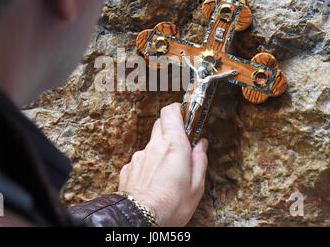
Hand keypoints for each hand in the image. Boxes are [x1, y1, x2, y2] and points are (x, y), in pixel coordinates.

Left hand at [118, 103, 207, 226]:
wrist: (140, 220)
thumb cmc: (171, 206)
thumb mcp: (196, 186)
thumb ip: (200, 161)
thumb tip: (201, 146)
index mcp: (174, 146)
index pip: (170, 112)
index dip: (178, 110)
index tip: (185, 116)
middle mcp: (154, 146)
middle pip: (160, 124)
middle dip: (170, 129)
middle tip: (181, 145)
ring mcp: (139, 156)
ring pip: (151, 144)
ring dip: (159, 150)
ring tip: (167, 173)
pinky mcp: (128, 168)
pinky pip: (141, 160)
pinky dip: (148, 165)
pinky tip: (153, 181)